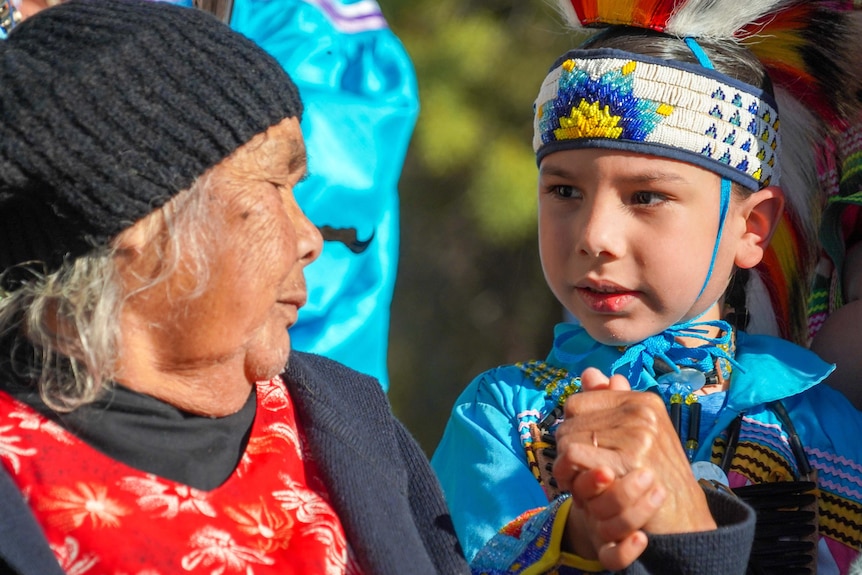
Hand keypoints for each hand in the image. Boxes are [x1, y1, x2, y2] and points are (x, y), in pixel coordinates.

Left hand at [554, 368, 716, 565]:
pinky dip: (572, 474)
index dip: (573, 428)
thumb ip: (610, 403)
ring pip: (568, 440)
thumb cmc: (655, 474)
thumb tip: (589, 373)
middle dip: (567, 450)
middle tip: (580, 472)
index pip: (576, 403)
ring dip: (568, 466)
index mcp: (641, 401)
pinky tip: (586, 488)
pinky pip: (575, 455)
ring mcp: (637, 434)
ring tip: (584, 480)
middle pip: (569, 422)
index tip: (584, 449)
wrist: (682, 515)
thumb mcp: (637, 433)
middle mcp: (640, 411)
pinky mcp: (629, 460)